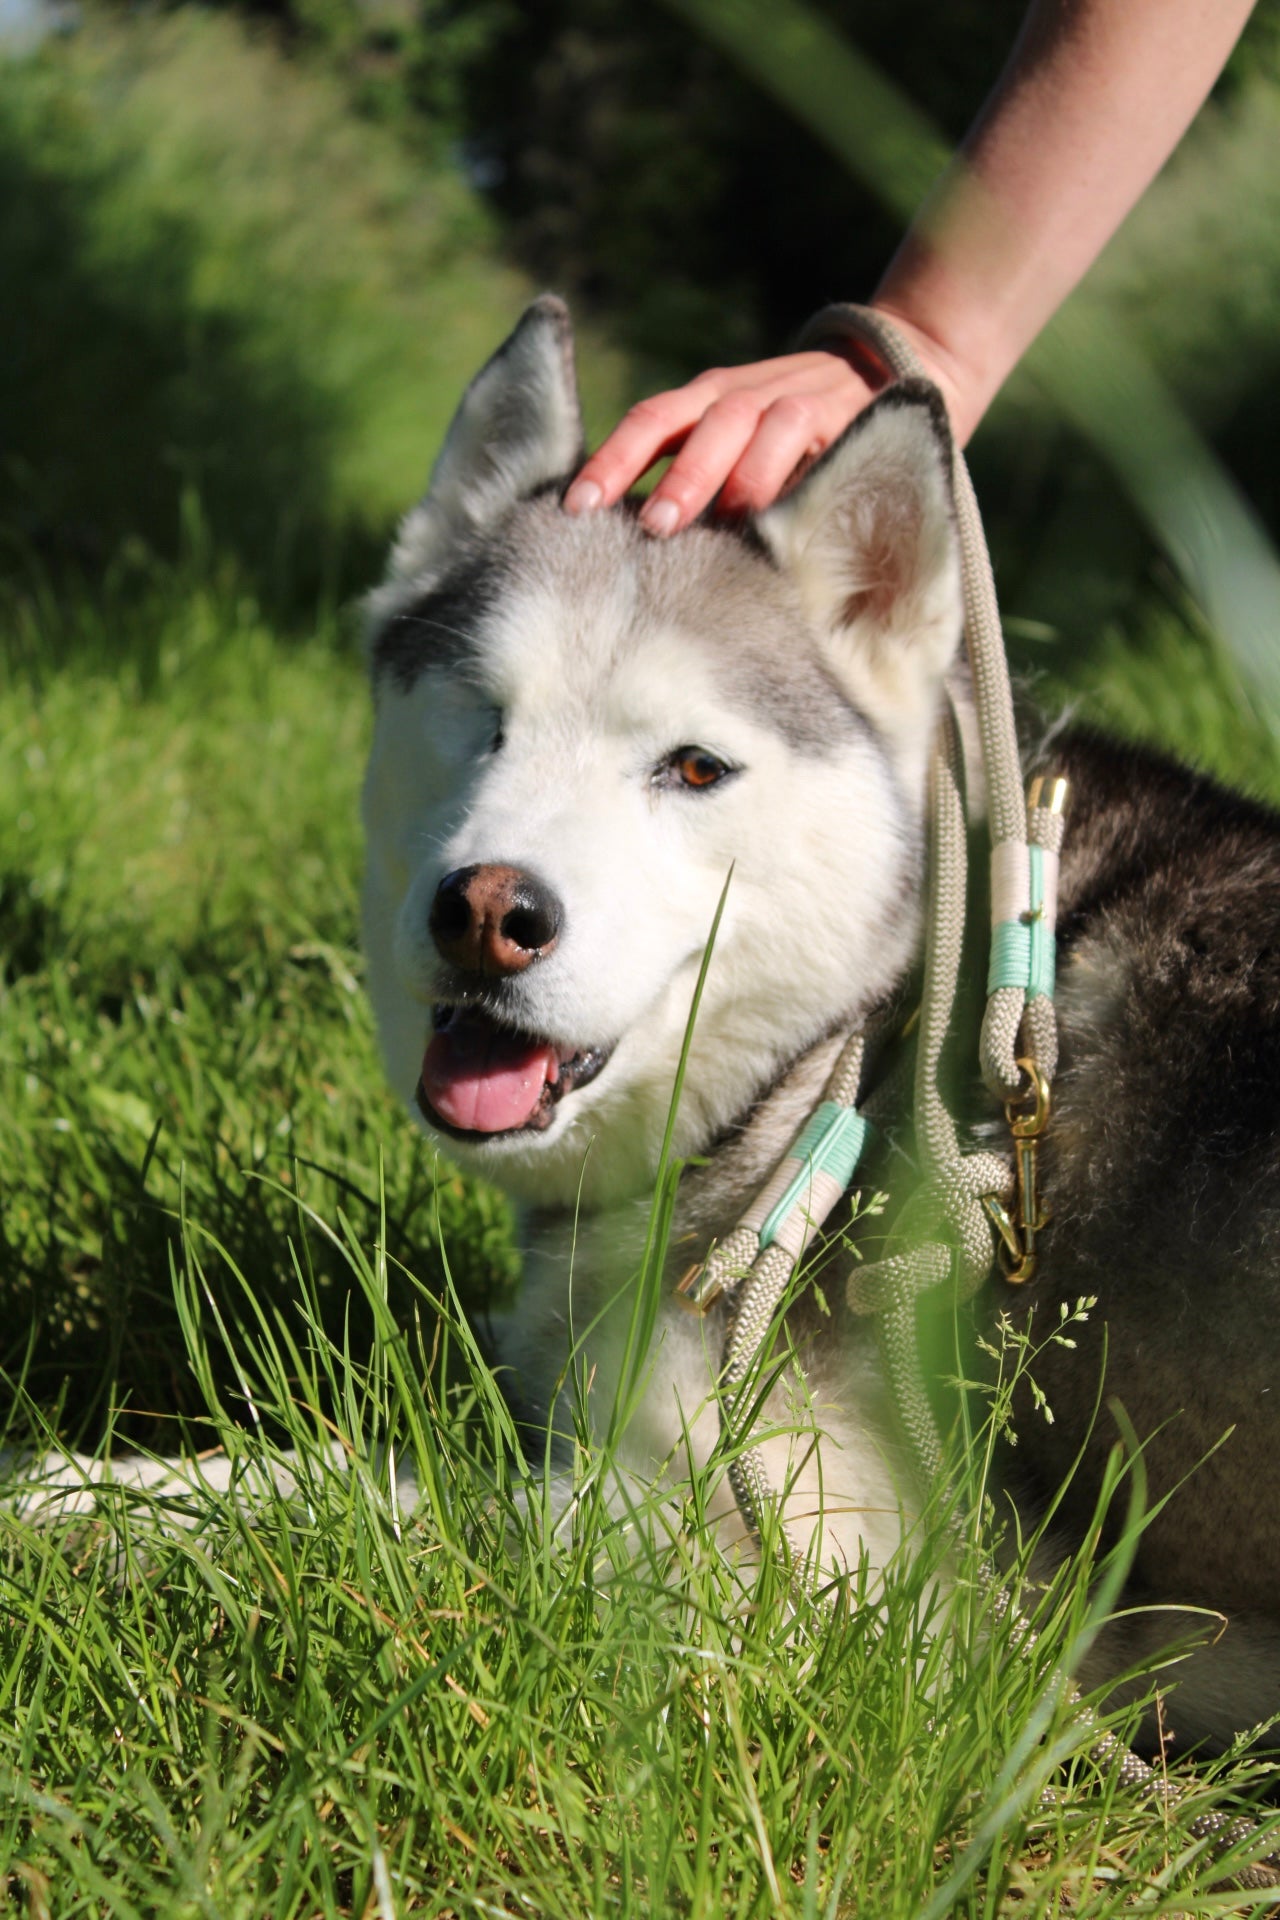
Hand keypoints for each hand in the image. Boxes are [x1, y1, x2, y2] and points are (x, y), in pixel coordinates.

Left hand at [563, 351, 880, 535]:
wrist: (890, 371)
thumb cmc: (795, 442)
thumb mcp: (740, 450)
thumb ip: (697, 480)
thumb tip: (628, 548)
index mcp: (704, 399)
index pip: (649, 421)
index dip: (610, 459)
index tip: (574, 508)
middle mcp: (738, 392)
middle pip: (685, 420)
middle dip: (663, 473)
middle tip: (645, 527)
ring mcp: (787, 395)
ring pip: (740, 424)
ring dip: (717, 474)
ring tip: (699, 525)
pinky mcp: (837, 409)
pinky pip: (799, 432)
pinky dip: (777, 469)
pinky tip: (762, 515)